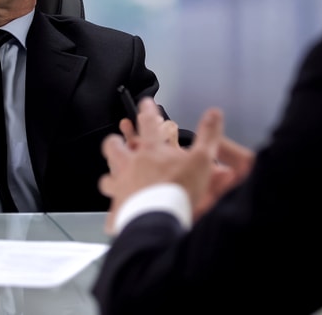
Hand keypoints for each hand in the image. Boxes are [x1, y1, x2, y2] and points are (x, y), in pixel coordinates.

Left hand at [100, 99, 254, 233]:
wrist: (160, 218)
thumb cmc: (178, 189)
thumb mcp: (201, 159)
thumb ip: (208, 136)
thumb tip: (214, 114)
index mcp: (151, 151)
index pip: (147, 123)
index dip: (147, 111)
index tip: (145, 103)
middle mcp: (131, 166)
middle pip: (114, 147)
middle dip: (115, 143)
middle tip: (118, 143)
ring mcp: (121, 187)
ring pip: (107, 178)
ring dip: (111, 178)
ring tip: (114, 180)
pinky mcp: (118, 209)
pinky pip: (112, 212)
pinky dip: (115, 215)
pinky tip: (117, 219)